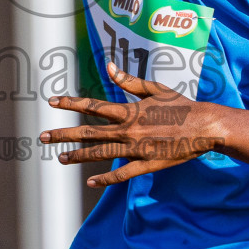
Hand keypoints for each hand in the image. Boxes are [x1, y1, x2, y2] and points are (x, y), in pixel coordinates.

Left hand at [40, 63, 225, 185]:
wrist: (204, 128)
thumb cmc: (181, 106)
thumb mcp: (155, 89)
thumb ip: (130, 82)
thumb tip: (110, 68)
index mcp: (129, 111)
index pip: (93, 106)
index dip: (71, 103)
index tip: (52, 101)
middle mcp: (128, 130)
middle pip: (89, 133)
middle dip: (64, 134)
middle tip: (43, 137)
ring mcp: (136, 149)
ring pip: (100, 153)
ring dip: (78, 156)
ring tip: (60, 158)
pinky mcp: (146, 164)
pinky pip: (122, 173)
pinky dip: (105, 178)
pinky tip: (91, 181)